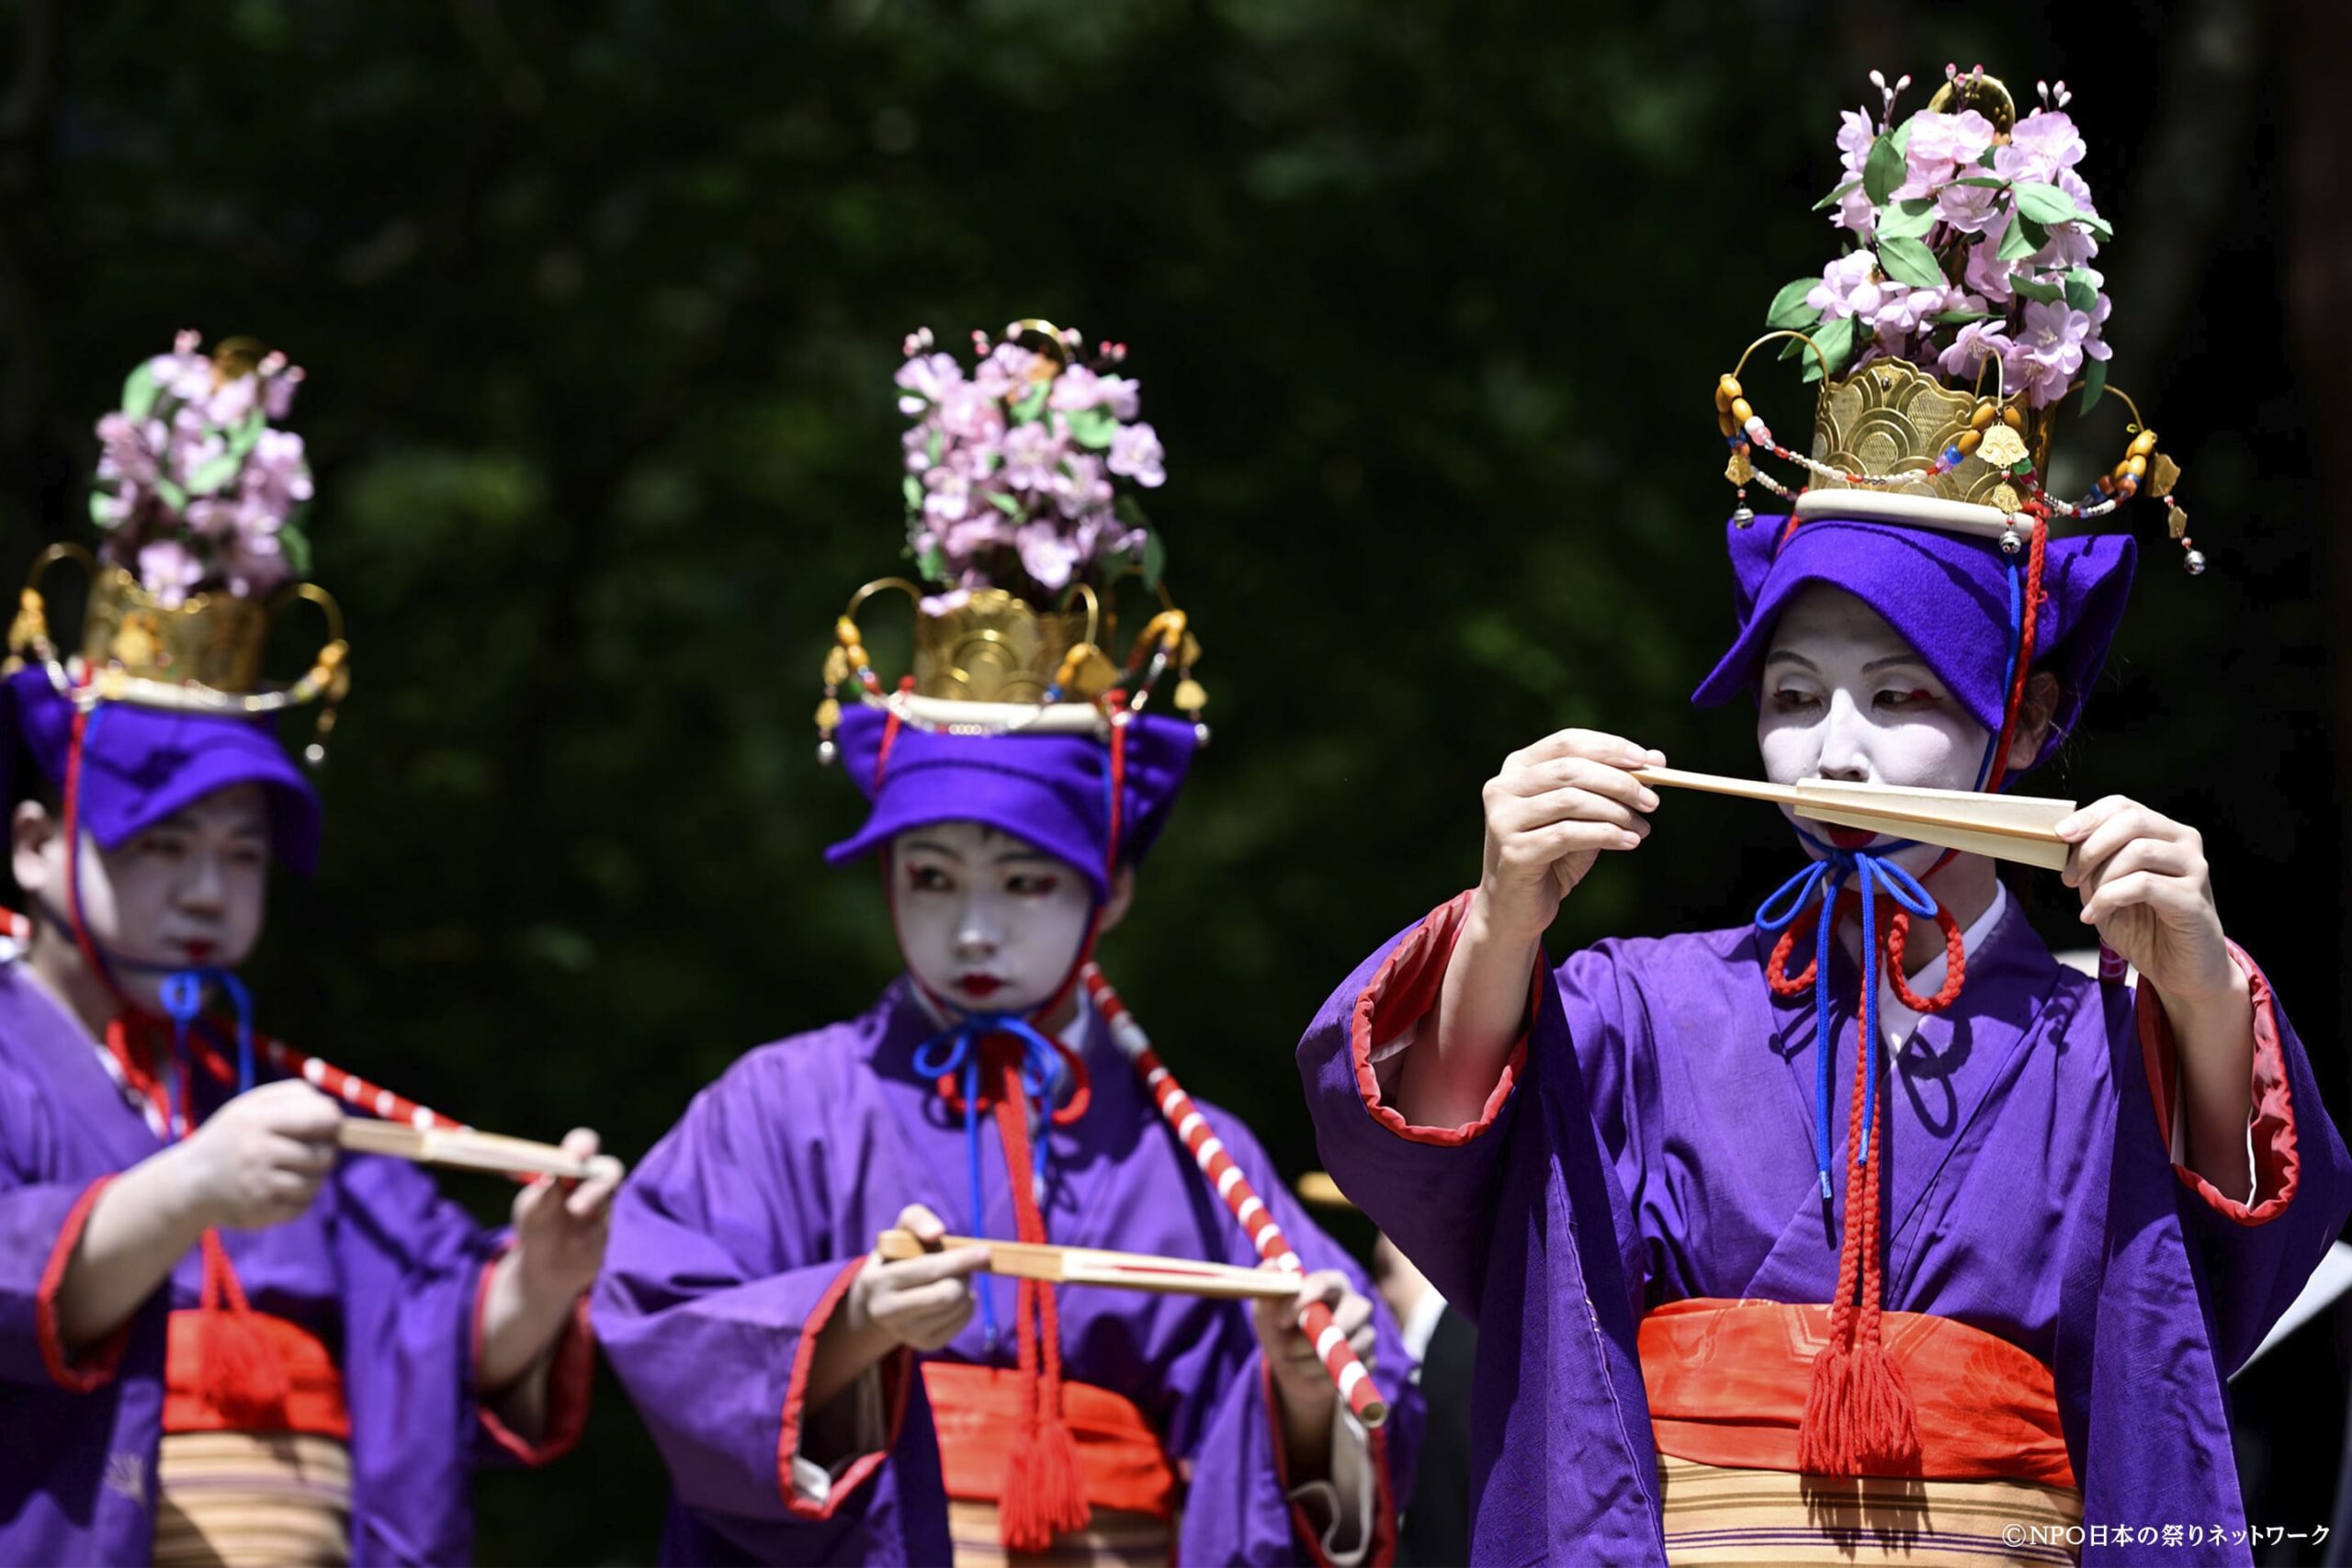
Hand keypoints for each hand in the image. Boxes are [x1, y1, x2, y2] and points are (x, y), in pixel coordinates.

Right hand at [176, 1080, 341, 1230]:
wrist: (190, 1182)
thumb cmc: (233, 1137)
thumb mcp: (252, 1105)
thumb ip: (295, 1095)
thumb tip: (335, 1111)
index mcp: (257, 1120)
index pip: (318, 1119)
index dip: (334, 1122)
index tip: (332, 1125)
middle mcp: (257, 1152)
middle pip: (323, 1154)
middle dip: (326, 1152)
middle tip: (311, 1151)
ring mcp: (258, 1184)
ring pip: (316, 1182)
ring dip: (313, 1177)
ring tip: (294, 1170)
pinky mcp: (261, 1211)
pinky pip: (303, 1205)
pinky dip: (301, 1199)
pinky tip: (282, 1190)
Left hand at [507, 1129, 625, 1305]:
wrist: (548, 1269)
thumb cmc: (537, 1230)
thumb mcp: (531, 1213)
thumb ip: (541, 1197)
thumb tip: (550, 1178)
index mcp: (573, 1168)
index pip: (584, 1146)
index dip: (583, 1146)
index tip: (576, 1155)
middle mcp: (597, 1181)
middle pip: (609, 1170)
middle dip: (594, 1187)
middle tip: (575, 1209)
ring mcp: (612, 1204)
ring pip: (617, 1198)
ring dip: (597, 1212)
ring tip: (574, 1235)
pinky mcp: (620, 1228)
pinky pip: (621, 1225)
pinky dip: (599, 1237)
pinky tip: (581, 1246)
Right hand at [846, 1203, 987, 1352]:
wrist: (882, 1298)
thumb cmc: (898, 1255)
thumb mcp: (901, 1230)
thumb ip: (918, 1219)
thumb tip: (938, 1232)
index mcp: (877, 1281)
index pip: (929, 1271)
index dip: (961, 1259)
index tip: (985, 1252)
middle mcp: (886, 1312)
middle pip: (948, 1295)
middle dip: (963, 1274)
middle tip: (961, 1266)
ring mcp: (905, 1333)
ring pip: (959, 1306)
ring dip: (965, 1287)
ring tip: (950, 1279)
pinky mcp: (925, 1344)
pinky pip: (963, 1320)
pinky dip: (966, 1303)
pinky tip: (951, 1297)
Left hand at [1252, 1268, 1375, 1412]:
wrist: (1289, 1364)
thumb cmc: (1279, 1327)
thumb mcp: (1266, 1306)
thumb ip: (1268, 1282)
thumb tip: (1273, 1265)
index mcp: (1333, 1284)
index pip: (1325, 1284)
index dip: (1303, 1301)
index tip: (1281, 1321)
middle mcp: (1356, 1305)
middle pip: (1348, 1318)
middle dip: (1313, 1338)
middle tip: (1288, 1348)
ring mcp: (1367, 1334)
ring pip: (1346, 1349)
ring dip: (1311, 1361)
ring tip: (1294, 1359)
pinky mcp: (1369, 1362)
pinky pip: (1347, 1373)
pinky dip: (1322, 1378)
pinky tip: (1310, 1373)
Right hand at [1474, 729, 1663, 939]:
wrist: (1515, 907)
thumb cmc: (1553, 856)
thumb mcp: (1586, 816)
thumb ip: (1613, 787)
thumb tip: (1656, 760)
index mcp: (1518, 768)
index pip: (1567, 742)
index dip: (1609, 748)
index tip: (1647, 761)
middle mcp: (1503, 787)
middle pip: (1570, 769)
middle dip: (1619, 782)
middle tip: (1652, 801)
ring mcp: (1504, 819)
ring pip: (1571, 800)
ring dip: (1616, 812)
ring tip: (1642, 827)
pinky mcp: (1513, 851)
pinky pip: (1569, 835)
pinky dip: (1606, 835)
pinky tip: (1629, 842)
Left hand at [2058, 796, 2236, 1005]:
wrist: (2182, 969)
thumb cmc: (2145, 927)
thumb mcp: (2107, 889)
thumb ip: (2092, 864)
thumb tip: (2062, 842)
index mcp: (2161, 832)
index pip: (2123, 805)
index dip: (2088, 816)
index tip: (2060, 834)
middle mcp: (2183, 842)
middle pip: (2131, 820)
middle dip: (2090, 846)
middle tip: (2069, 876)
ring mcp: (2193, 868)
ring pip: (2138, 850)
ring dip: (2101, 876)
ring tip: (2088, 902)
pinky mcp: (2194, 898)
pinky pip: (2143, 884)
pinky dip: (2110, 898)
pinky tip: (2096, 915)